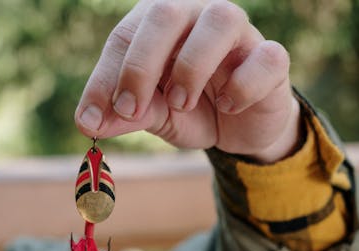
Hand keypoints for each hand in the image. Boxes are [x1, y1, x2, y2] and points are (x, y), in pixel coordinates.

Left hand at [74, 0, 301, 162]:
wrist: (236, 127)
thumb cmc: (188, 109)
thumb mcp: (151, 114)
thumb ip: (123, 115)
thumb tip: (89, 123)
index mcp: (159, 26)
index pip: (124, 37)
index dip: (104, 77)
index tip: (92, 120)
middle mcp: (196, 18)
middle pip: (166, 13)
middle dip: (141, 64)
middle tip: (131, 108)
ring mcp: (239, 34)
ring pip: (221, 21)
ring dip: (192, 67)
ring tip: (180, 103)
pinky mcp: (271, 59)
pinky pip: (266, 57)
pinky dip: (243, 85)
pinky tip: (228, 106)